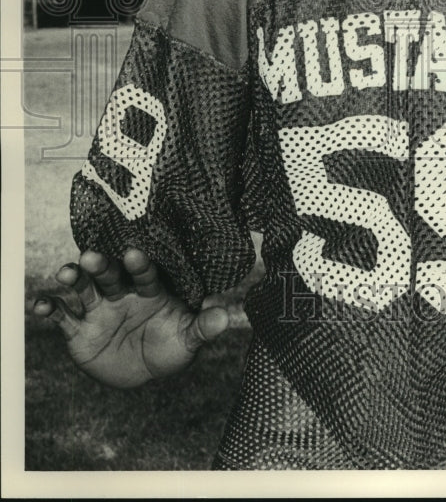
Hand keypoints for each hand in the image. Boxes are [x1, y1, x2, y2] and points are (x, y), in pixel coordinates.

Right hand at [32, 248, 228, 388]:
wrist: (142, 371)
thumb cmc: (171, 347)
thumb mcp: (187, 340)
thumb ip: (202, 328)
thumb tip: (225, 317)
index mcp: (151, 290)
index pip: (145, 273)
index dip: (139, 264)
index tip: (133, 254)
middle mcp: (123, 293)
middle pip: (111, 274)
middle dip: (102, 265)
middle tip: (92, 255)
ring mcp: (99, 309)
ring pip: (85, 288)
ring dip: (75, 278)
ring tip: (66, 272)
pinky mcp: (78, 329)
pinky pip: (62, 317)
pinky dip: (50, 309)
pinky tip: (39, 305)